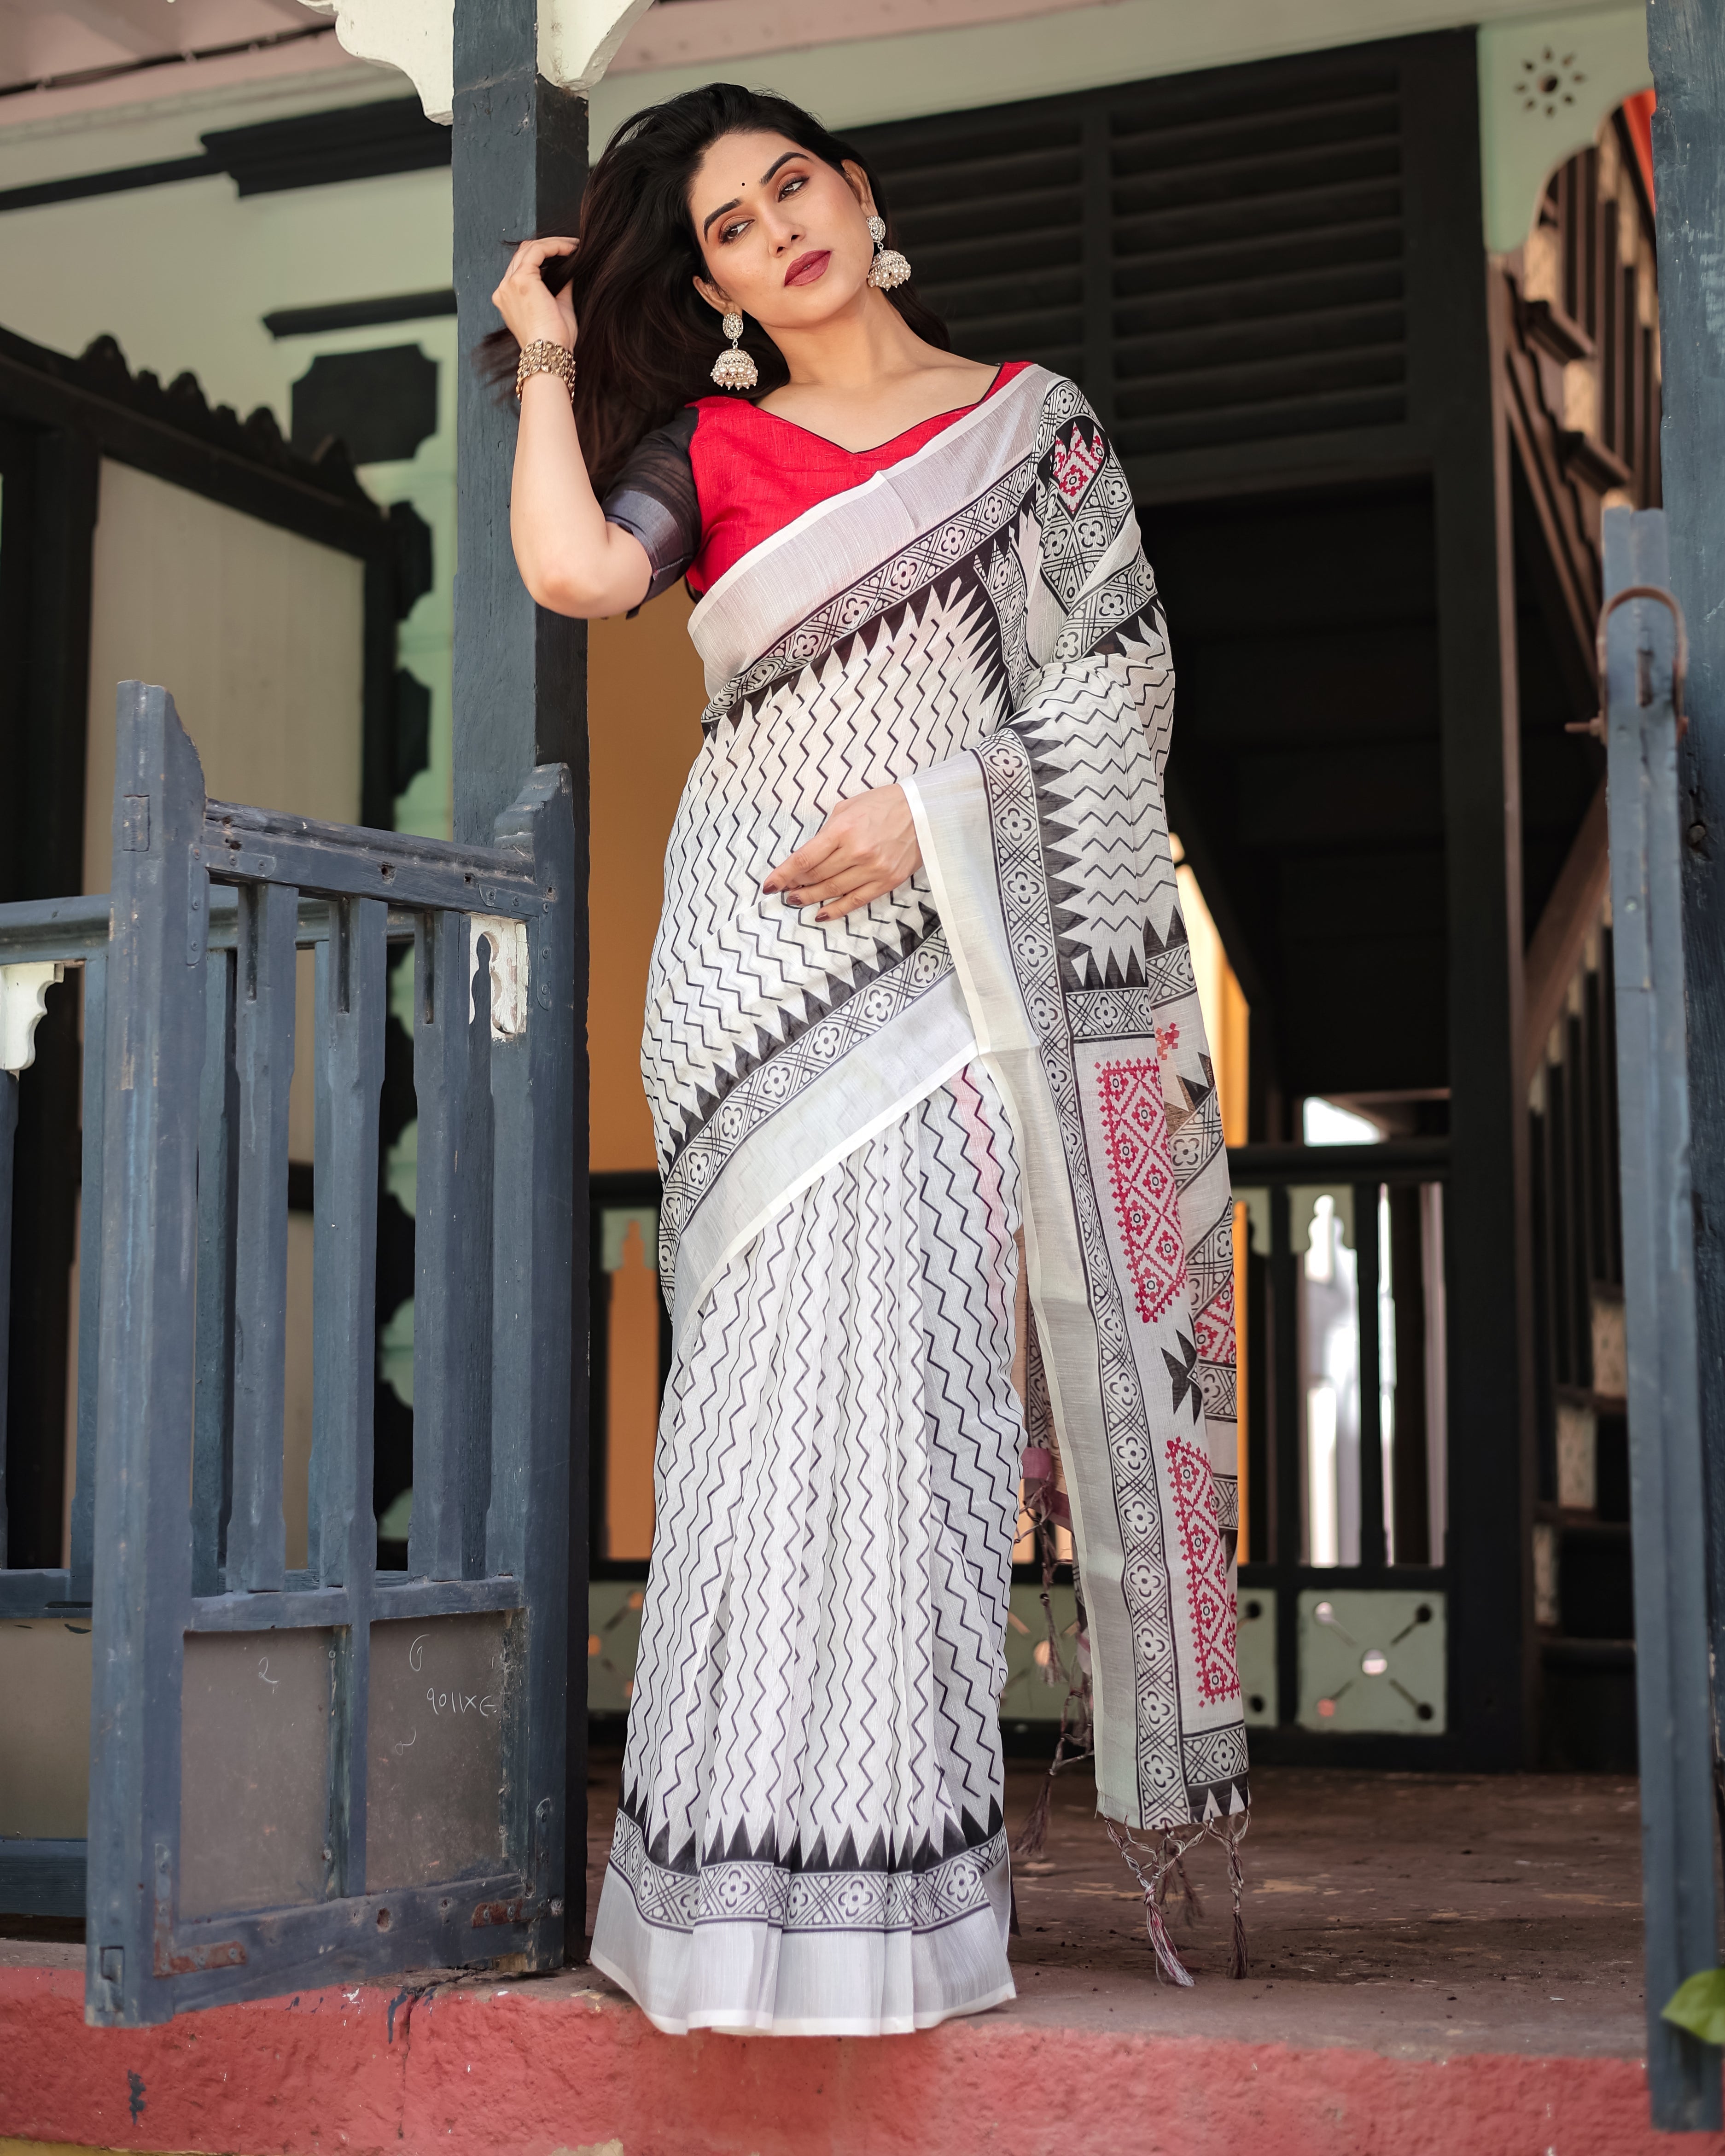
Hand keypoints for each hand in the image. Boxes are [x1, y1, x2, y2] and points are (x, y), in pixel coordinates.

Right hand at [491, 236, 577, 353]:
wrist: (549, 354)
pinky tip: (570, 249)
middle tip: (571, 247)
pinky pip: (537, 251)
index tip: (566, 255)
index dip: (544, 256)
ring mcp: (510, 284)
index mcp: (509, 298)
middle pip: (523, 254)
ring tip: (572, 246)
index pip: (523, 266)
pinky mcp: (521, 280)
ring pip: (529, 249)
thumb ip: (561, 288)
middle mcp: (505, 289)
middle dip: (548, 247)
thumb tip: (569, 272)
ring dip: (552, 244)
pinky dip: (555, 246)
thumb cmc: (555, 341)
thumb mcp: (560, 309)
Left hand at [763, 784, 921, 921]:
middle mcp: (857, 852)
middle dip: (795, 885)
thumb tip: (808, 857)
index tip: (769, 885)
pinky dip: (835, 910)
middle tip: (783, 890)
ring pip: (832, 890)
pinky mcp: (887, 881)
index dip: (783, 875)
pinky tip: (820, 914)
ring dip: (810, 898)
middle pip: (816, 876)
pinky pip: (855, 901)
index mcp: (843, 829)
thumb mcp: (848, 808)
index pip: (804, 859)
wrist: (925, 811)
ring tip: (795, 900)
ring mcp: (873, 869)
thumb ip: (827, 832)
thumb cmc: (884, 804)